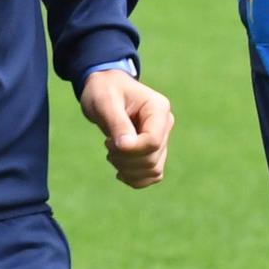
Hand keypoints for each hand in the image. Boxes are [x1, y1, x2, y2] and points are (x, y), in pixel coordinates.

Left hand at [78, 68, 172, 188]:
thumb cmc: (104, 91)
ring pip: (153, 170)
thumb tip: (126, 146)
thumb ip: (117, 123)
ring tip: (112, 154)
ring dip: (128, 170)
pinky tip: (119, 170)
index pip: (152, 141)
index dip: (130, 150)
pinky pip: (153, 175)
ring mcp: (162, 138)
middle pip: (152, 158)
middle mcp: (165, 124)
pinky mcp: (155, 151)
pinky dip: (135, 178)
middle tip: (107, 144)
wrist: (105, 90)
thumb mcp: (105, 102)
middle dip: (124, 159)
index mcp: (158, 108)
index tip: (108, 142)